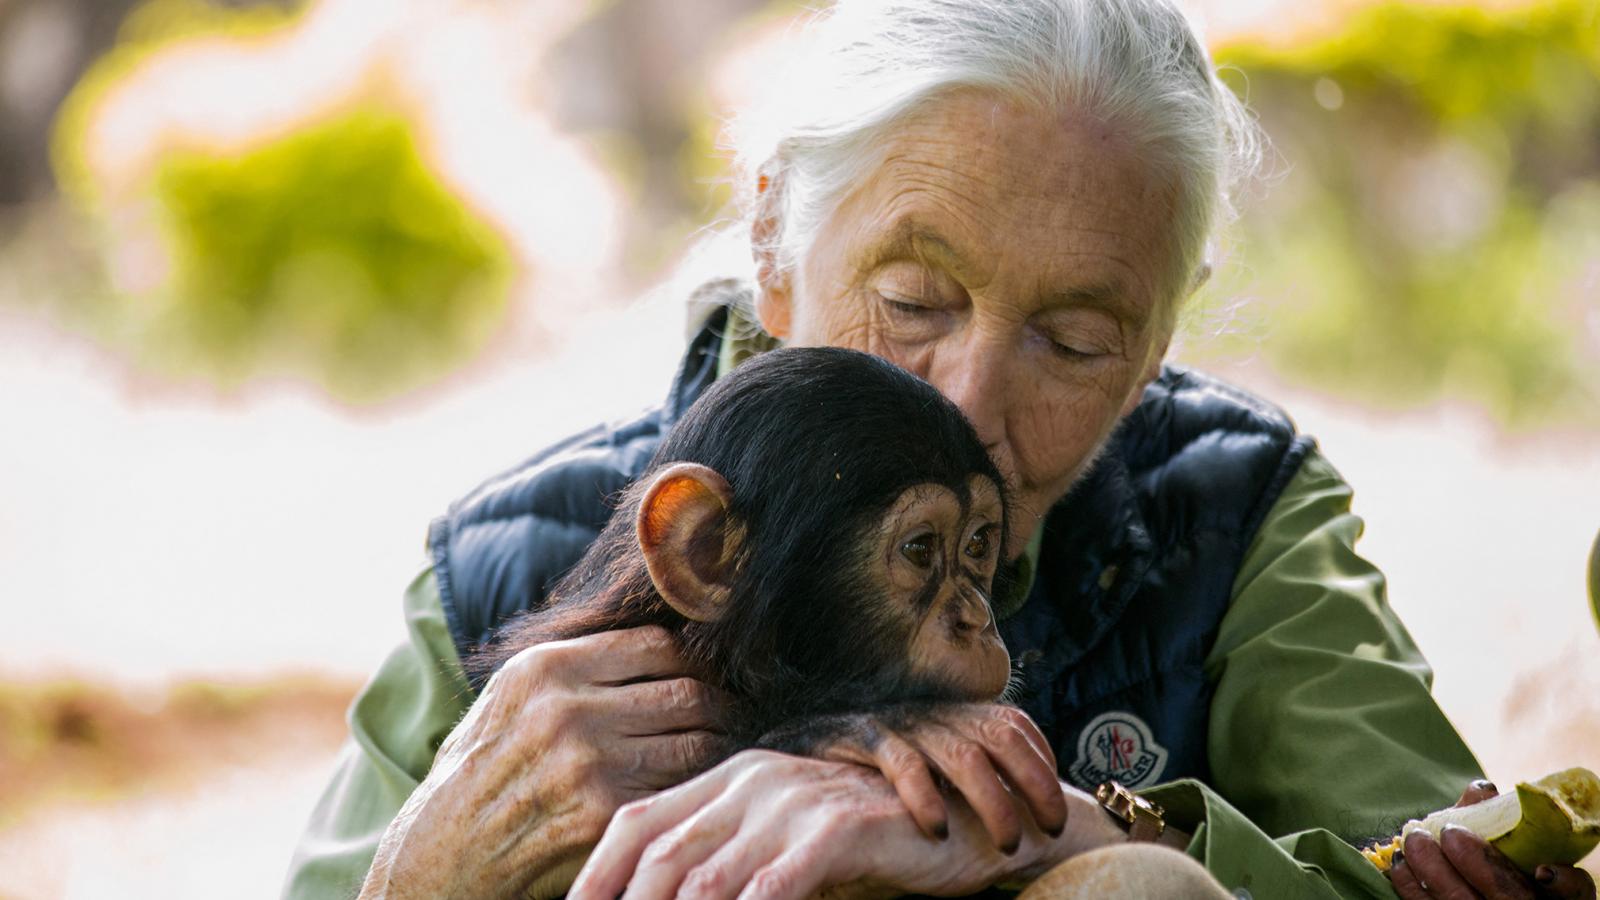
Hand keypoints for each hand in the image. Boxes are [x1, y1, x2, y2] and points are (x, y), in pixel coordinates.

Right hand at [358, 626, 728, 899]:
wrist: (445, 852)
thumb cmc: (482, 772)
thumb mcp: (510, 698)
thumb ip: (573, 667)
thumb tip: (656, 642)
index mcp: (545, 669)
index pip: (656, 645)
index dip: (689, 662)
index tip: (698, 678)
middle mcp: (568, 709)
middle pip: (686, 692)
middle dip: (715, 707)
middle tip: (725, 718)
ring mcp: (589, 763)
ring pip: (695, 741)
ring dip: (713, 749)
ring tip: (717, 752)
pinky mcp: (606, 814)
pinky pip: (680, 789)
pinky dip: (694, 790)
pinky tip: (695, 792)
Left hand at [567, 749, 1127, 899]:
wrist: (969, 818)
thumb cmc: (872, 842)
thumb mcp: (786, 846)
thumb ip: (732, 863)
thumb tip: (667, 893)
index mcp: (731, 778)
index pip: (636, 821)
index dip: (595, 876)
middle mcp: (754, 779)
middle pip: (661, 853)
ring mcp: (795, 798)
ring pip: (707, 876)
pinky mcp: (839, 825)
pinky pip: (775, 884)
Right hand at [783, 702, 1067, 849]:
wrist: (791, 749)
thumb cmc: (868, 772)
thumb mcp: (925, 765)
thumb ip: (966, 779)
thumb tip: (1024, 819)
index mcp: (951, 717)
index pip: (1014, 724)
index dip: (1044, 762)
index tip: (1056, 811)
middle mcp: (931, 716)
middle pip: (1000, 735)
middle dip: (1034, 783)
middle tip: (1050, 830)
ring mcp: (897, 725)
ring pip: (962, 754)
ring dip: (993, 801)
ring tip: (1008, 845)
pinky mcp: (859, 739)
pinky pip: (901, 763)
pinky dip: (925, 797)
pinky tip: (938, 831)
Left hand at [1387, 781, 1596, 899]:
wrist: (1464, 888)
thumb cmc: (1490, 858)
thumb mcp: (1505, 841)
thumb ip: (1495, 816)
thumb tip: (1480, 791)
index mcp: (1549, 893)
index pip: (1574, 894)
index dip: (1566, 885)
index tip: (1543, 870)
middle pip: (1508, 898)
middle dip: (1479, 865)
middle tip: (1450, 832)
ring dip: (1434, 871)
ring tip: (1414, 839)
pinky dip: (1411, 887)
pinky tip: (1400, 864)